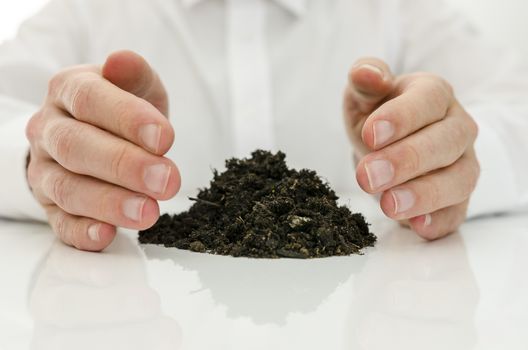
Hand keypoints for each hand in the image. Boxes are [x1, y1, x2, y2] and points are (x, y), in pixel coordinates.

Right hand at [26, 51, 180, 250]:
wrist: (92, 133)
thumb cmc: (120, 109)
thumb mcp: (135, 86)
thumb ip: (134, 75)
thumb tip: (122, 60)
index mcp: (68, 90)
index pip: (89, 99)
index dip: (127, 118)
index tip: (166, 139)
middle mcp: (49, 129)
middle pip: (76, 147)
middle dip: (124, 166)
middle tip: (167, 181)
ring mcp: (45, 170)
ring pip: (67, 188)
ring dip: (109, 203)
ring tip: (149, 213)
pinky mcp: (51, 206)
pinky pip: (58, 222)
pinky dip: (81, 232)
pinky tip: (107, 235)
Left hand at [343, 58, 479, 239]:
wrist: (389, 144)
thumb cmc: (378, 115)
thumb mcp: (365, 96)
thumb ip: (365, 81)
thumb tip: (365, 73)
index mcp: (433, 95)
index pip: (427, 101)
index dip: (401, 118)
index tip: (370, 135)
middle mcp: (456, 128)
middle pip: (445, 143)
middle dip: (406, 161)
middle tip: (368, 176)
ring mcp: (462, 164)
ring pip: (458, 180)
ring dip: (424, 195)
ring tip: (389, 205)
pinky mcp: (458, 198)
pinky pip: (458, 211)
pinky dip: (440, 221)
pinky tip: (418, 226)